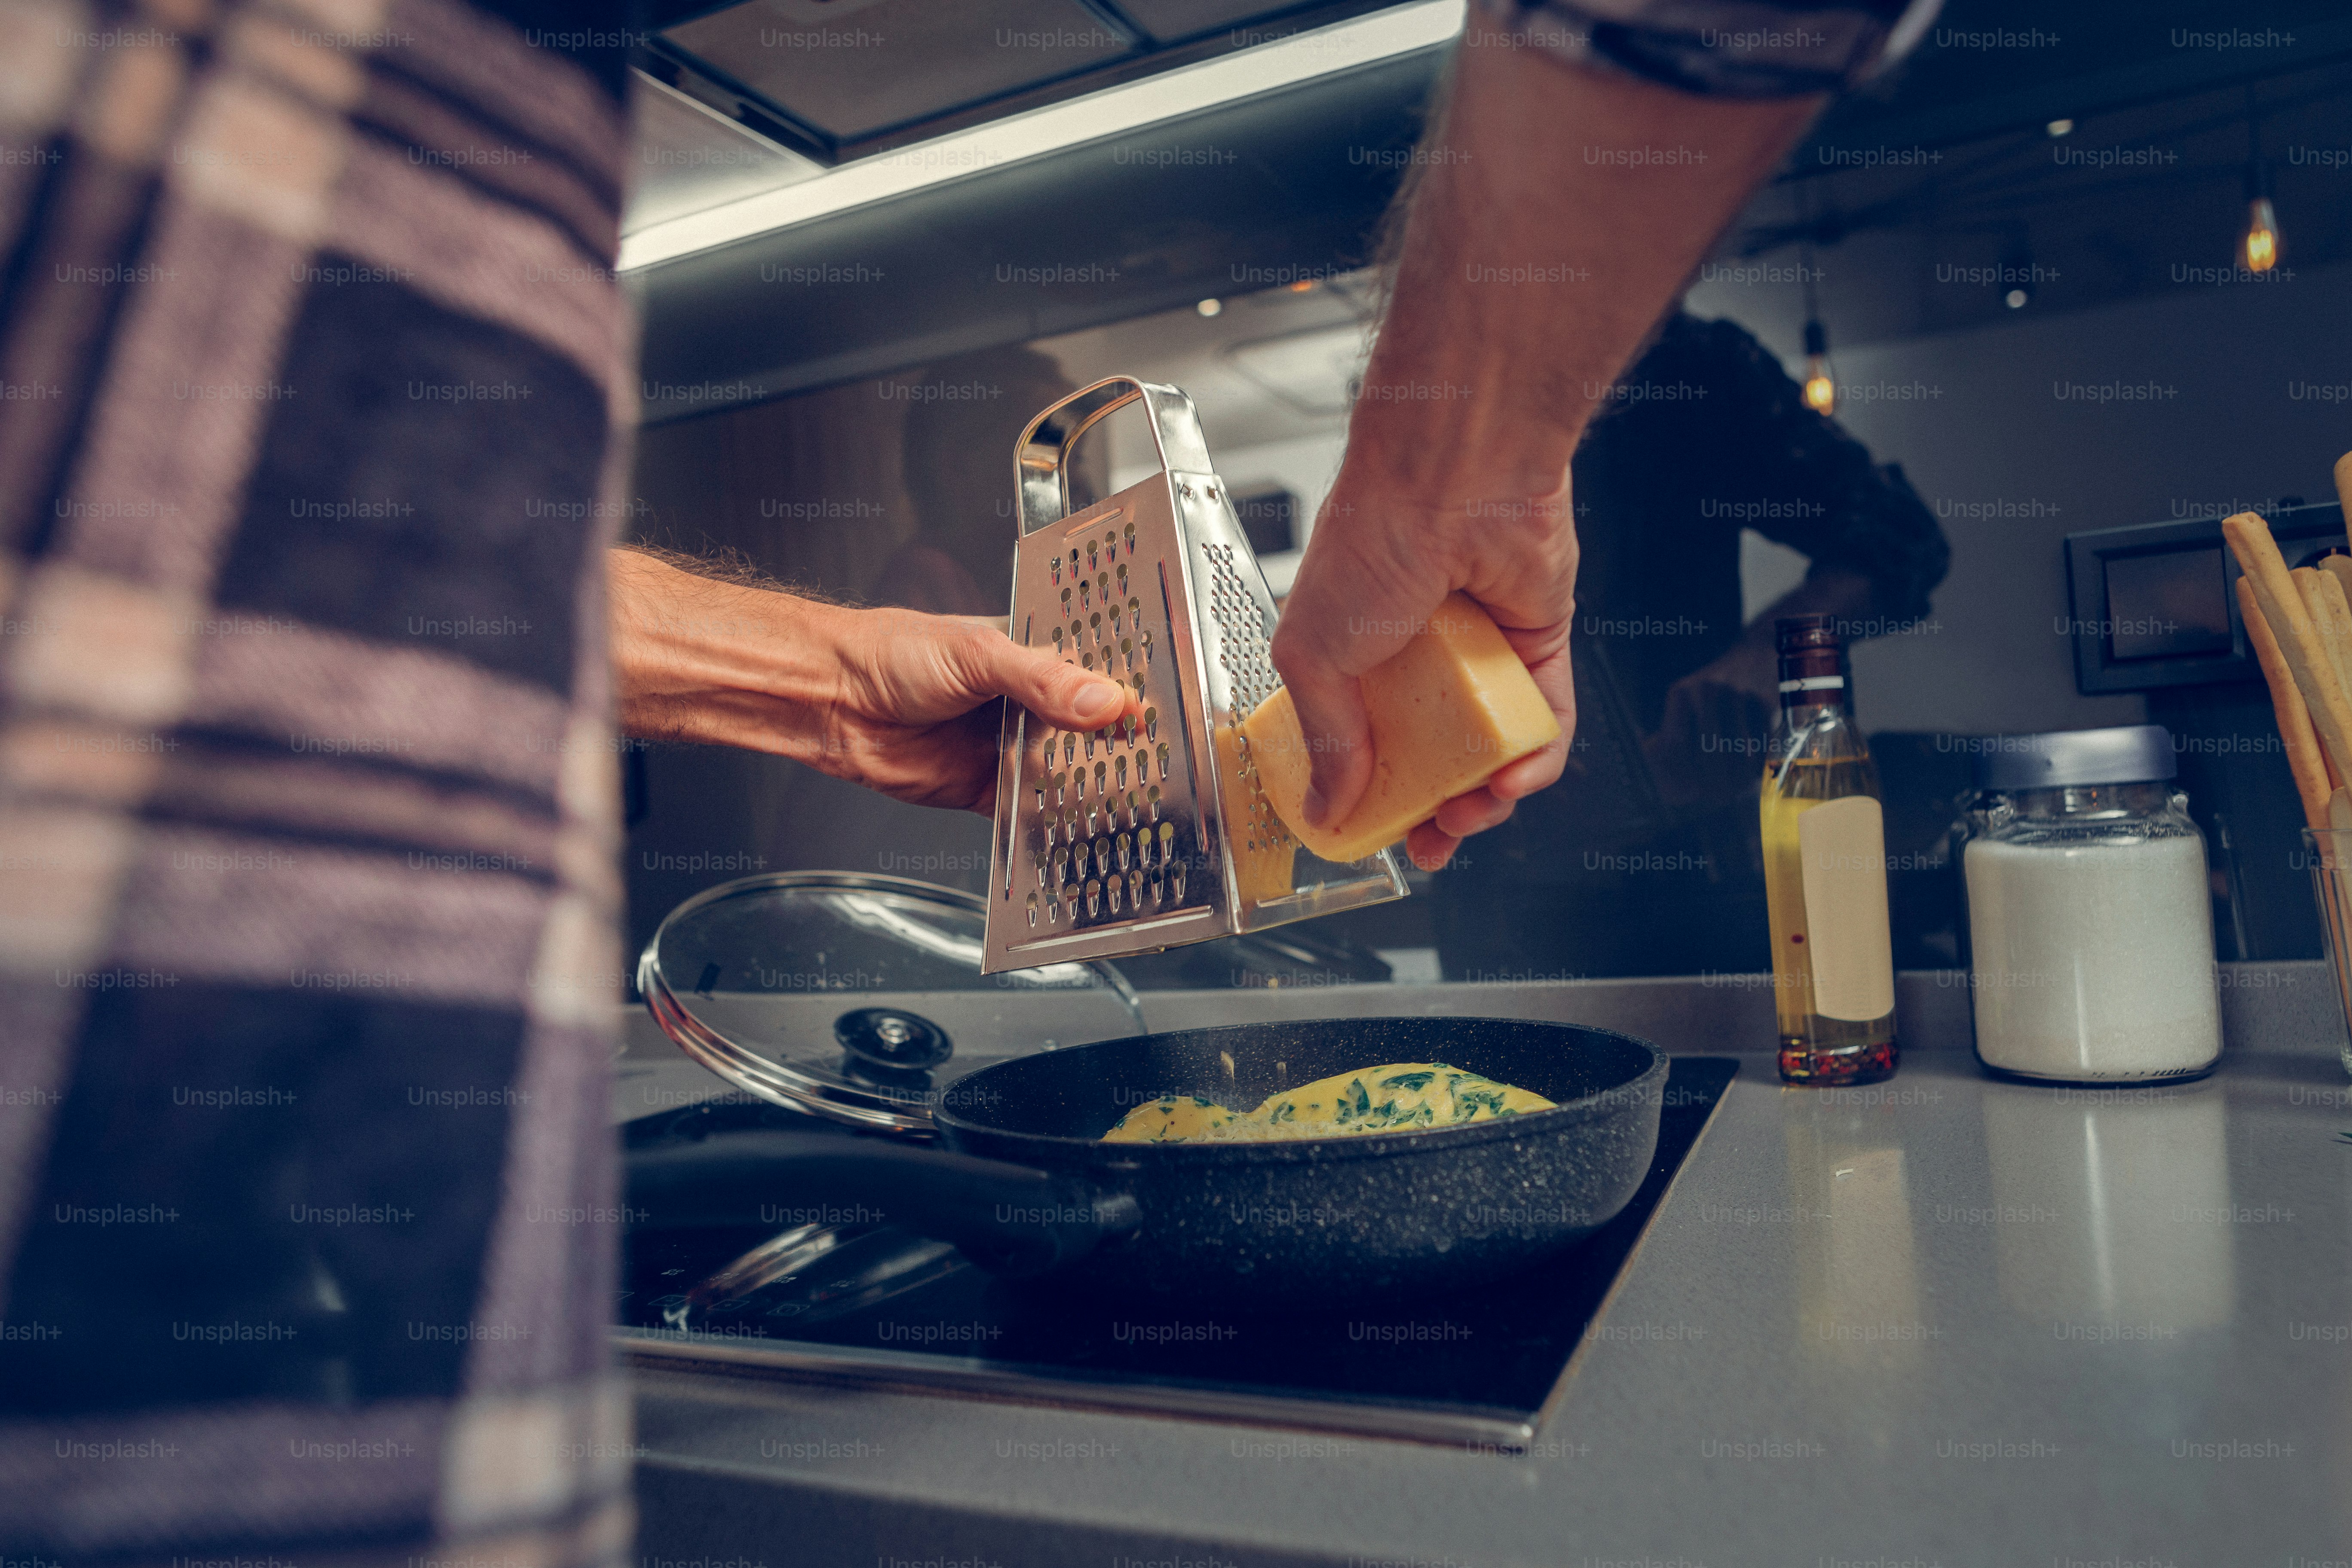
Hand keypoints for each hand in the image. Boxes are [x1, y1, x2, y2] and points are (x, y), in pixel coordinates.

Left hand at [610, 549, 1134, 813]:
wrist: (835, 702)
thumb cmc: (894, 653)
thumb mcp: (979, 655)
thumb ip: (1043, 680)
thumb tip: (1105, 702)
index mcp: (1036, 659)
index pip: (1101, 679)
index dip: (1133, 699)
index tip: (1167, 719)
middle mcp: (1030, 706)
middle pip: (1091, 735)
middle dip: (1120, 753)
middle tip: (1162, 771)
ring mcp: (1010, 750)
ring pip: (1067, 777)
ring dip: (1091, 792)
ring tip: (1134, 808)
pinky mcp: (988, 792)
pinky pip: (1029, 814)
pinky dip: (1050, 825)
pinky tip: (1078, 832)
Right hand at [1266, 20, 1819, 871]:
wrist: (1453, 475)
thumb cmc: (1371, 540)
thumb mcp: (1313, 657)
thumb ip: (1326, 739)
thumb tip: (1327, 807)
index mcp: (1353, 657)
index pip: (1364, 747)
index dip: (1371, 800)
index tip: (1379, 838)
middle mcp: (1419, 659)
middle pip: (1433, 759)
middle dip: (1436, 814)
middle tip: (1437, 844)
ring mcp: (1480, 653)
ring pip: (1492, 747)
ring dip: (1487, 796)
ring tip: (1476, 812)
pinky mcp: (1538, 643)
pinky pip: (1545, 717)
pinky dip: (1537, 757)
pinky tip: (1516, 779)